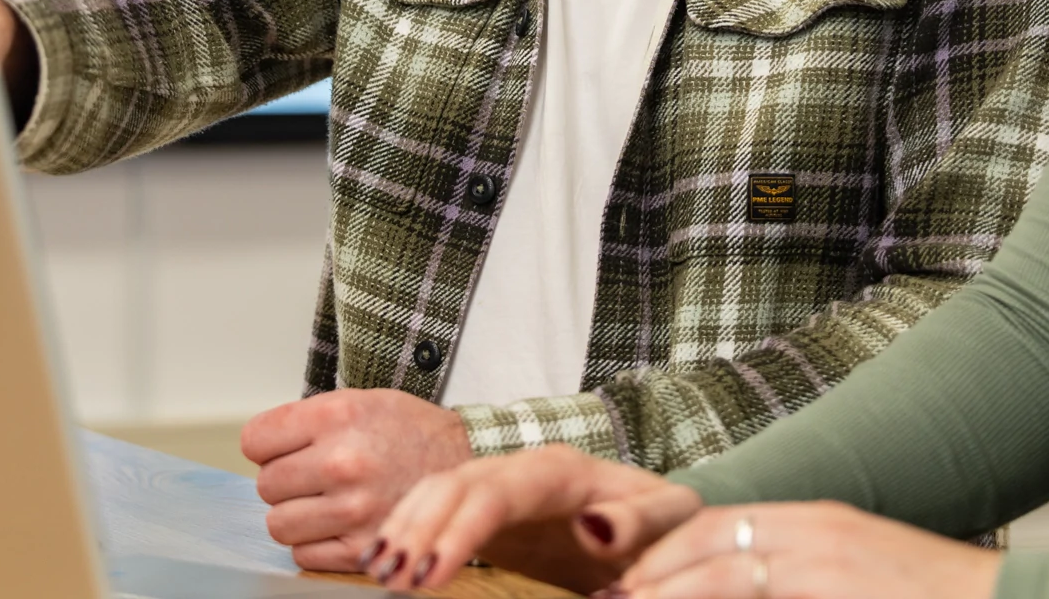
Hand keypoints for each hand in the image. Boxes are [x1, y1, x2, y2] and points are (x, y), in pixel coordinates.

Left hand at [241, 389, 472, 571]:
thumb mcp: (362, 402)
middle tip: (313, 475)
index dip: (267, 446)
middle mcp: (343, 462)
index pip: (255, 440)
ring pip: (279, 524)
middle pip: (266, 485)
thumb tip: (259, 446)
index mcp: (339, 417)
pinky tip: (337, 524)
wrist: (465, 463)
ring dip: (296, 515)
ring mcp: (353, 509)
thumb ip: (309, 419)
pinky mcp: (362, 548)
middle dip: (284, 481)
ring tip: (324, 501)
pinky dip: (314, 543)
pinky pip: (303, 555)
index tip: (281, 449)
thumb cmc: (410, 432)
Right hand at [371, 443, 697, 593]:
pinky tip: (381, 559)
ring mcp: (504, 487)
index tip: (429, 575)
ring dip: (404, 528)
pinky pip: (438, 508)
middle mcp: (524, 470)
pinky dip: (407, 529)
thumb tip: (594, 527)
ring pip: (438, 492)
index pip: (496, 494)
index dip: (458, 531)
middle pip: (455, 486)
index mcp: (563, 471)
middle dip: (418, 530)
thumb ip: (640, 520)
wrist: (661, 528)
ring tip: (377, 572)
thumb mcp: (670, 519)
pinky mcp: (493, 511)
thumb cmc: (667, 524)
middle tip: (389, 579)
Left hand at [615, 502, 999, 598]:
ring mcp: (825, 558)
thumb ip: (800, 581)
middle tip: (610, 598)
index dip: (667, 553)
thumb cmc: (930, 598)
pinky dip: (708, 598)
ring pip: (721, 571)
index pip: (720, 523)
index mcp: (816, 524)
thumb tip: (758, 586)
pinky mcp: (835, 580)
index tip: (626, 582)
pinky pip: (753, 591)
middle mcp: (814, 530)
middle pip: (708, 538)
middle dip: (653, 573)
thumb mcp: (853, 579)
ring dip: (668, 593)